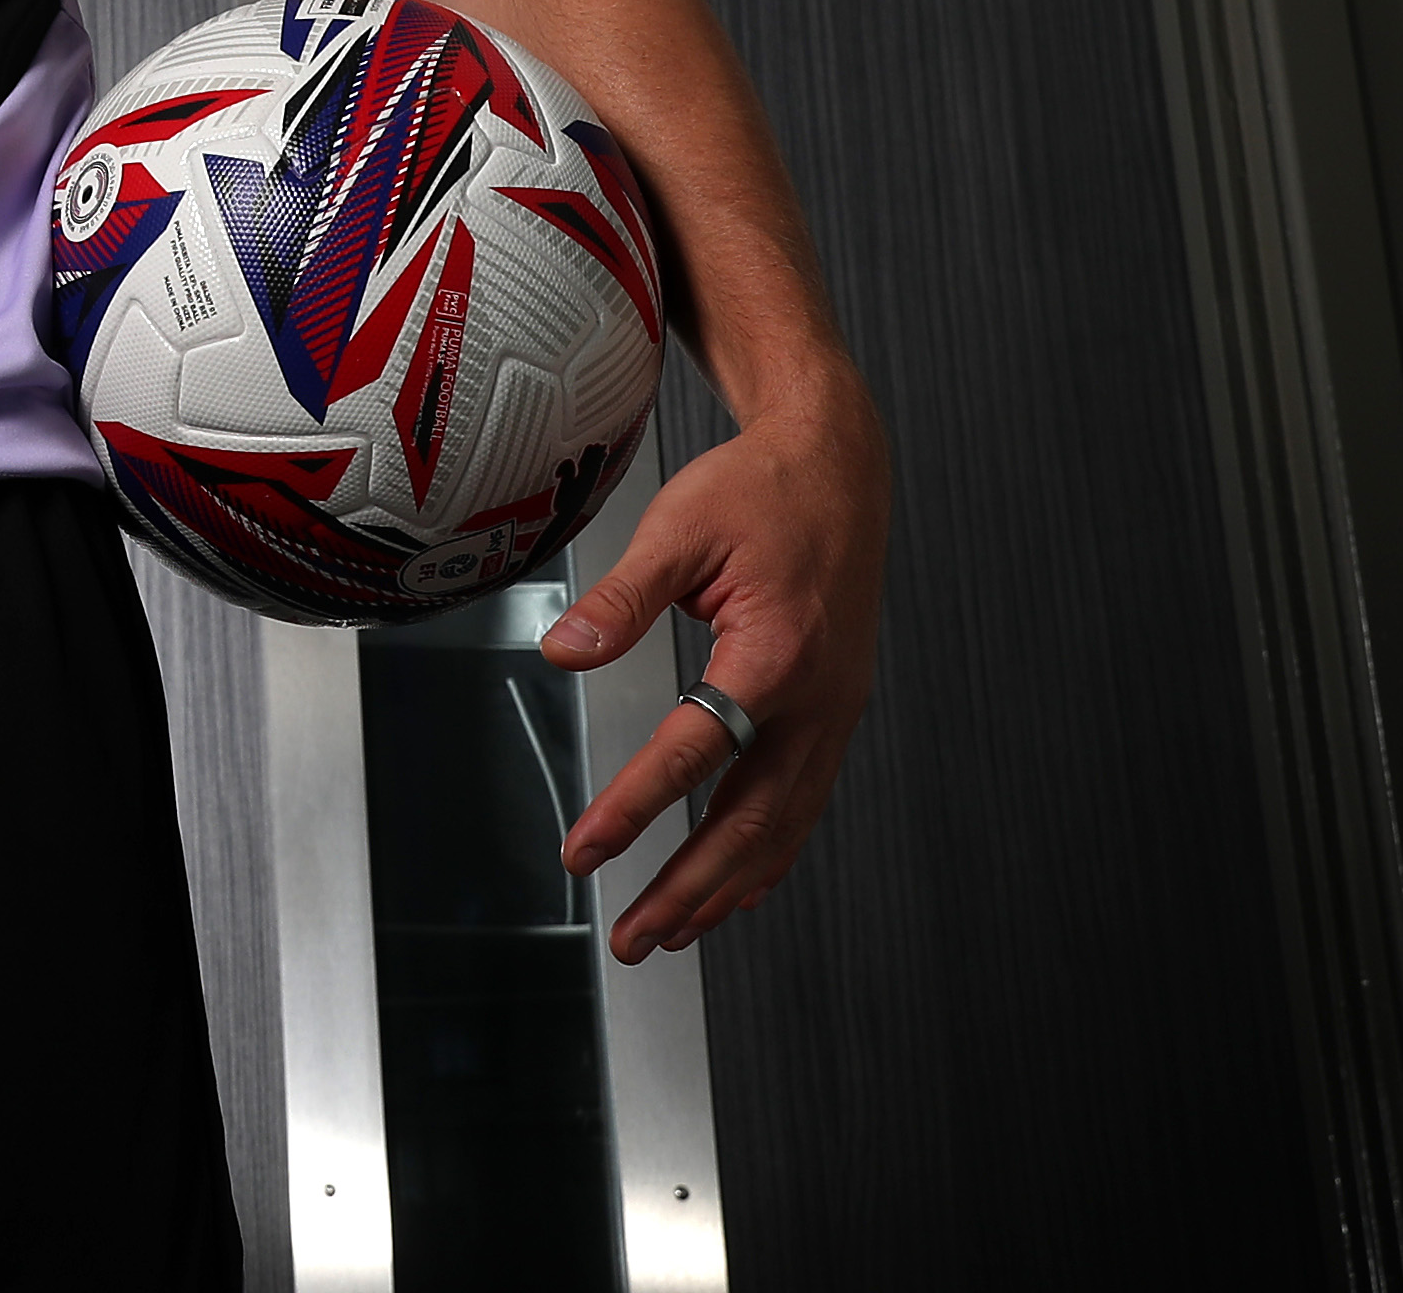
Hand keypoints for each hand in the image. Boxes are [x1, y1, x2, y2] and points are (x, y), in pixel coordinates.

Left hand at [542, 378, 887, 960]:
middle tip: (633, 937)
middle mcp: (818, 698)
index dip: (635, 808)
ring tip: (673, 933)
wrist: (838, 464)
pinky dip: (770, 853)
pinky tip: (738, 886)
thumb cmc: (759, 488)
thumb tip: (563, 652)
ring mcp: (835, 712)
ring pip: (784, 825)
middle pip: (752, 820)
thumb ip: (622, 596)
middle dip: (690, 887)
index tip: (585, 850)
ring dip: (728, 887)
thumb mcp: (681, 525)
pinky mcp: (836, 711)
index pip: (694, 752)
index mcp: (776, 653)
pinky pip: (804, 801)